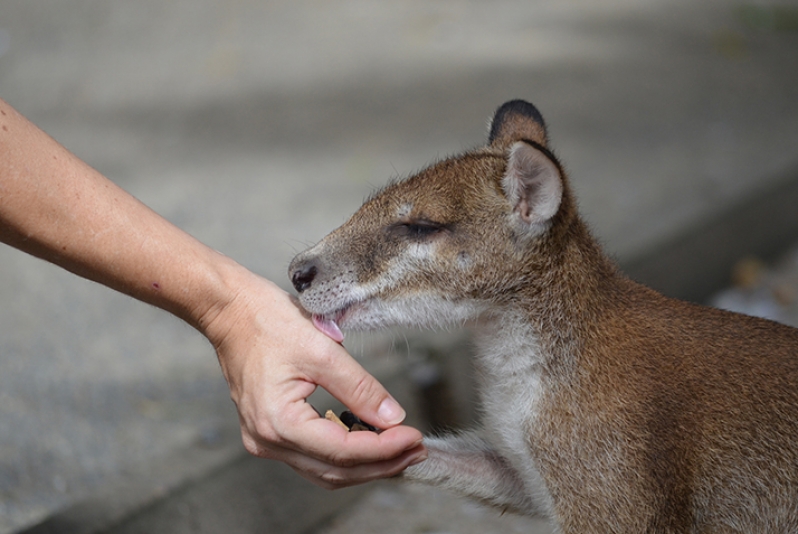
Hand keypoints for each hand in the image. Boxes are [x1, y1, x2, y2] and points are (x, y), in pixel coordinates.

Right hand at [202, 269, 425, 488]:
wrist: (232, 310)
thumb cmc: (269, 322)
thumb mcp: (324, 351)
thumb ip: (360, 388)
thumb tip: (394, 417)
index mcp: (279, 422)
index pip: (343, 451)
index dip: (385, 448)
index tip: (416, 437)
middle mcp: (267, 440)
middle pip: (335, 470)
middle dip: (381, 463)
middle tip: (418, 449)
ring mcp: (265, 439)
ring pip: (325, 469)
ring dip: (365, 463)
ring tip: (401, 448)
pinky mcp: (269, 431)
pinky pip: (312, 456)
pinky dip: (344, 454)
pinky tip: (369, 440)